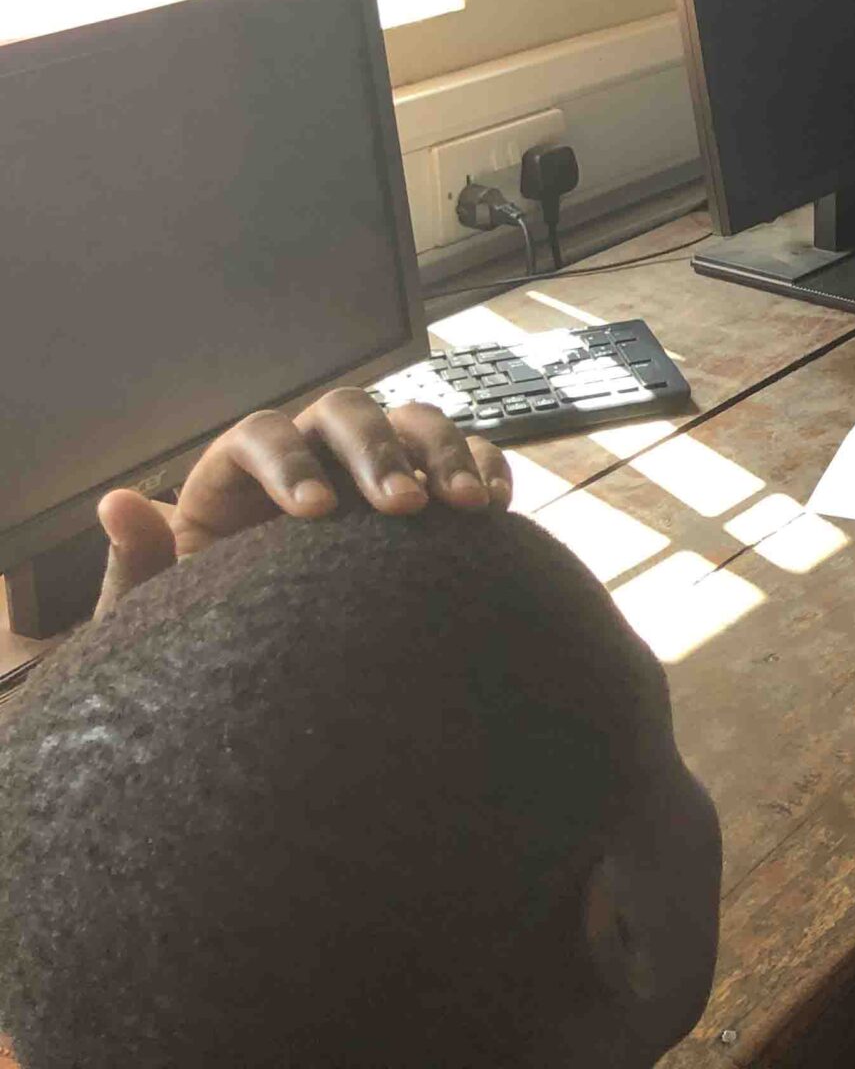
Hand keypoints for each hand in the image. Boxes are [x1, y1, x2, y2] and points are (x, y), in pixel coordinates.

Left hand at [93, 389, 511, 617]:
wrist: (277, 686)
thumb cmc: (215, 642)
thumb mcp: (164, 616)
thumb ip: (139, 565)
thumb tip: (117, 503)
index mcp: (237, 477)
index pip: (259, 434)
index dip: (288, 462)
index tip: (315, 514)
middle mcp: (309, 457)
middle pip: (346, 412)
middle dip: (378, 452)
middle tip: (401, 507)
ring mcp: (373, 470)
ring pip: (414, 420)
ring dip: (443, 454)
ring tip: (463, 507)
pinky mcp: (430, 493)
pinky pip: (468, 454)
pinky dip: (486, 468)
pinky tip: (494, 508)